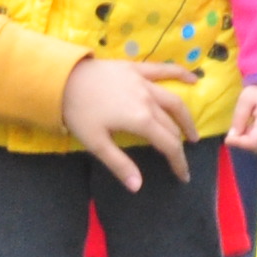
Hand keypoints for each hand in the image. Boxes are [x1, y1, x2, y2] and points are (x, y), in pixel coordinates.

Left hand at [59, 56, 197, 188]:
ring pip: (173, 101)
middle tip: (182, 157)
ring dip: (185, 117)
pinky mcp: (136, 69)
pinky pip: (163, 70)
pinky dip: (180, 74)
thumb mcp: (96, 143)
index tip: (183, 176)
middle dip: (179, 144)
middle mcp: (149, 100)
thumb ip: (120, 164)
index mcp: (141, 120)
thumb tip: (138, 187)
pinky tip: (193, 79)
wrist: (62, 78)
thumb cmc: (78, 113)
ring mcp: (144, 82)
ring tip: (191, 132)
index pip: (169, 144)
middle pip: (172, 125)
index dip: (178, 162)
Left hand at [227, 84, 256, 154]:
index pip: (254, 142)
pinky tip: (254, 129)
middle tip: (236, 131)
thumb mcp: (245, 99)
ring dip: (251, 143)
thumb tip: (232, 137)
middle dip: (244, 143)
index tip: (228, 139)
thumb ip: (238, 118)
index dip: (239, 143)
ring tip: (246, 127)